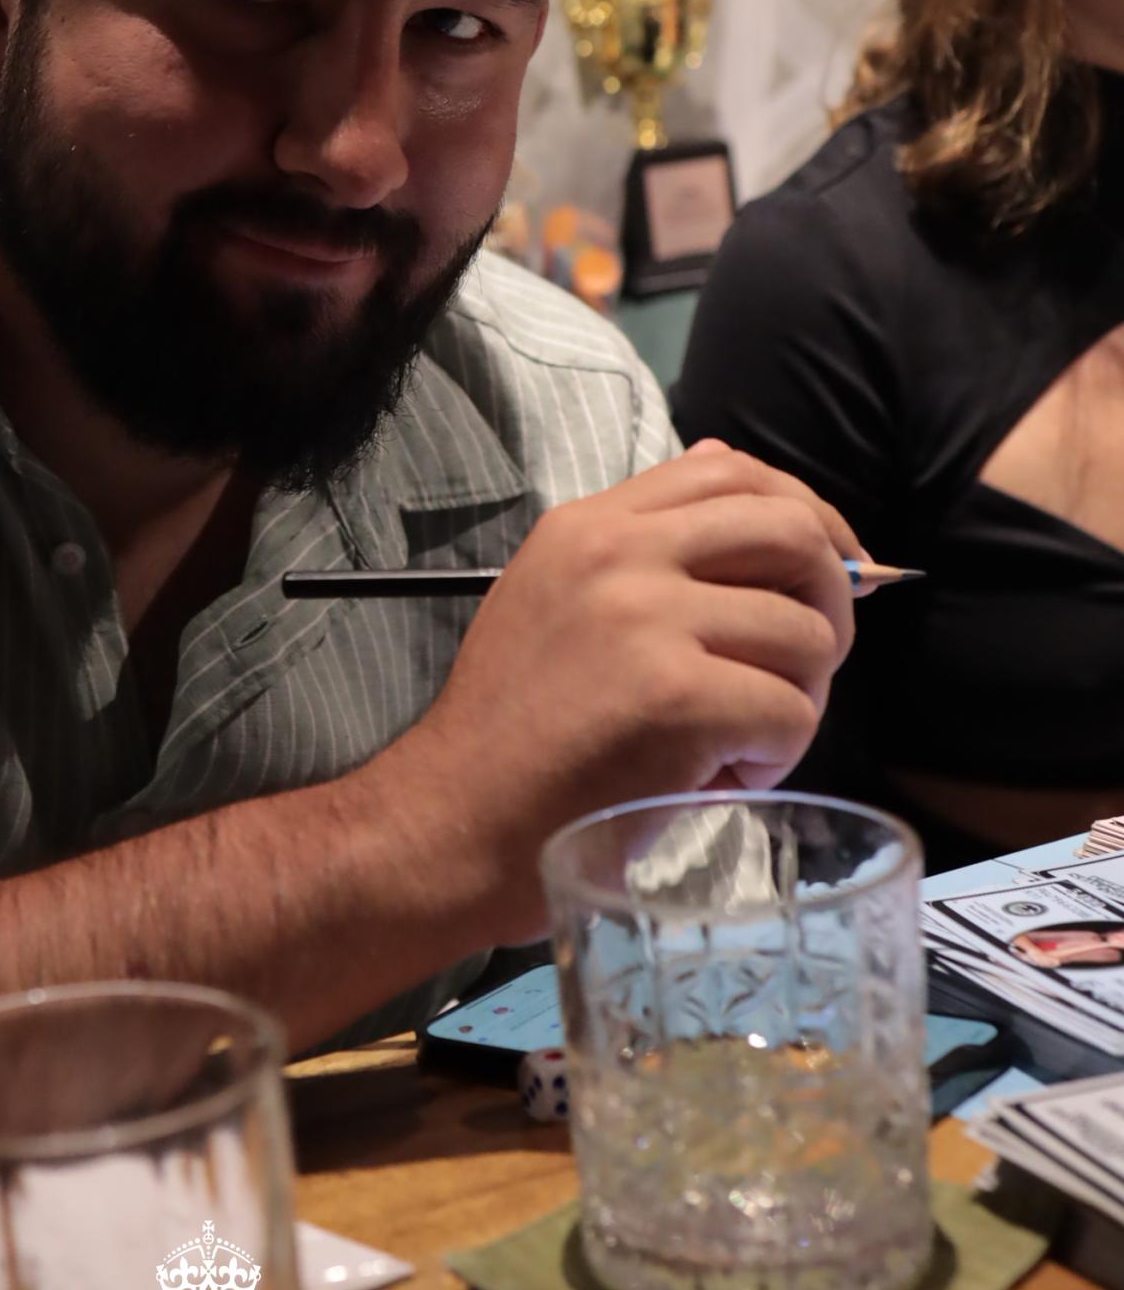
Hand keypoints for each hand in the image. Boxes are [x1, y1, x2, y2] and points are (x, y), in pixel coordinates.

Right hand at [365, 441, 863, 940]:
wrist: (455, 823)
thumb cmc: (513, 732)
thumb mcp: (558, 597)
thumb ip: (641, 540)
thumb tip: (725, 466)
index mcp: (589, 524)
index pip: (730, 471)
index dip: (806, 517)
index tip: (831, 571)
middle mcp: (618, 552)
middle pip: (791, 530)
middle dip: (834, 599)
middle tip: (809, 664)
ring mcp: (646, 619)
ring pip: (806, 633)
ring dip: (797, 698)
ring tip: (740, 741)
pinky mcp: (675, 695)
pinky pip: (790, 712)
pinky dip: (776, 757)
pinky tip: (721, 778)